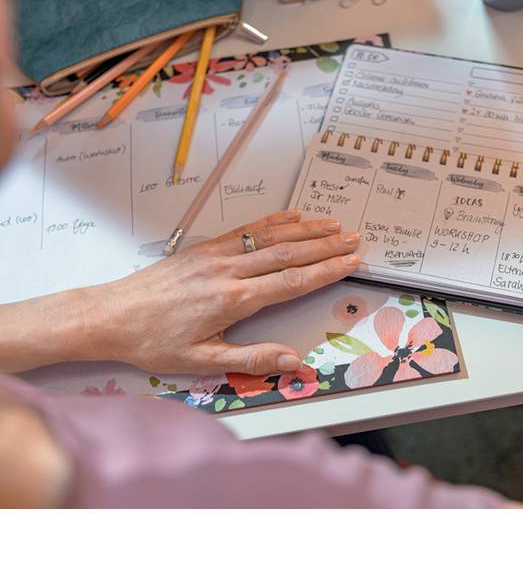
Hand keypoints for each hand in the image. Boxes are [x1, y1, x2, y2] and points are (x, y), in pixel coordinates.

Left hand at [0, 210, 360, 375]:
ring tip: (334, 224)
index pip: (292, 281)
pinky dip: (273, 221)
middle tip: (355, 238)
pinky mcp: (204, 247)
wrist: (110, 315)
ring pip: (271, 237)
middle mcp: (230, 270)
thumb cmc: (155, 342)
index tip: (352, 262)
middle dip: (326, 246)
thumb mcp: (203, 361)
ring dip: (306, 230)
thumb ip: (253, 358)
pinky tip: (292, 216)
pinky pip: (246, 229)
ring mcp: (217, 254)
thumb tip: (295, 362)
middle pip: (289, 253)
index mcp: (234, 299)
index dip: (326, 271)